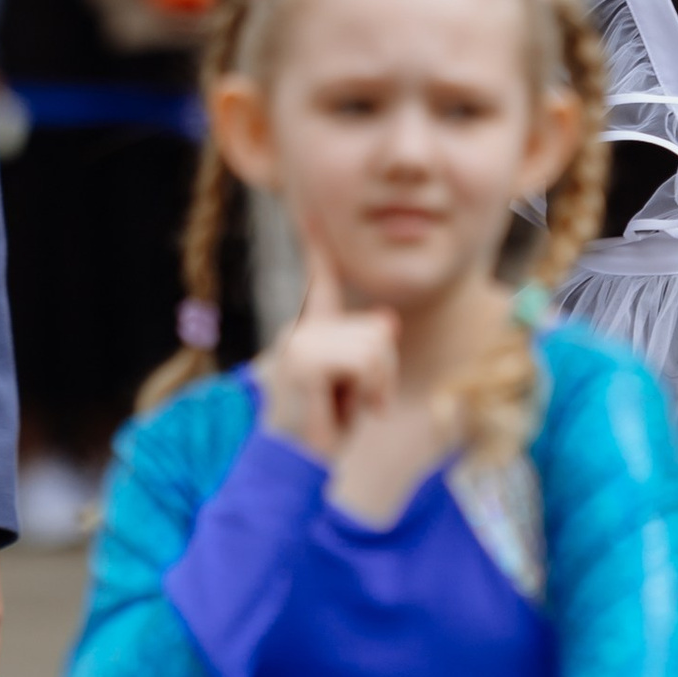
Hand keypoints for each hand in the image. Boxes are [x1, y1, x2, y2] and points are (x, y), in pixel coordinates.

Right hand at [260, 260, 402, 458]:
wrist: (291, 467)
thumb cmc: (322, 433)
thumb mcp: (356, 387)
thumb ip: (369, 353)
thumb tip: (386, 321)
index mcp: (310, 333)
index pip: (319, 280)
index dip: (316, 243)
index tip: (308, 208)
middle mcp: (301, 330)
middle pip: (377, 328)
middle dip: (380, 372)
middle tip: (350, 402)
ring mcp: (300, 342)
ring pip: (376, 344)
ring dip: (375, 385)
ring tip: (345, 407)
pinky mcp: (305, 359)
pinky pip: (367, 360)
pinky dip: (369, 391)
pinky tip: (344, 410)